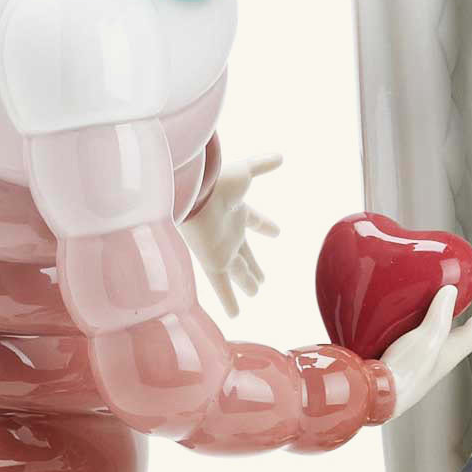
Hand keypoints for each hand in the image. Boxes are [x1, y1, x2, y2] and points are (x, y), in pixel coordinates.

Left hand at [183, 154, 281, 318]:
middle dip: (253, 265)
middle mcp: (229, 232)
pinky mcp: (212, 262)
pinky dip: (228, 300)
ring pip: (237, 271)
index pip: (255, 220)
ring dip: (246, 283)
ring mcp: (221, 249)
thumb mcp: (245, 171)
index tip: (277, 232)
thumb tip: (281, 156)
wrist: (191, 191)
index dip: (265, 226)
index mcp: (238, 211)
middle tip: (262, 278)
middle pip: (245, 252)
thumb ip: (261, 164)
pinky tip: (235, 315)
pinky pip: (222, 286)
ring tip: (255, 293)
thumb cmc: (217, 180)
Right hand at [376, 283, 471, 419]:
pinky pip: (408, 349)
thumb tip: (450, 292)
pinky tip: (397, 332)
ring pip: (430, 346)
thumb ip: (439, 315)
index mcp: (447, 355)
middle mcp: (433, 363)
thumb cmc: (404, 374)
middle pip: (452, 343)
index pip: (470, 338)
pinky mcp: (395, 367)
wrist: (374, 395)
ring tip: (430, 319)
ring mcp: (415, 367)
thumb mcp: (427, 338)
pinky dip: (409, 338)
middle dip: (458, 329)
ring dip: (433, 332)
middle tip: (462, 318)